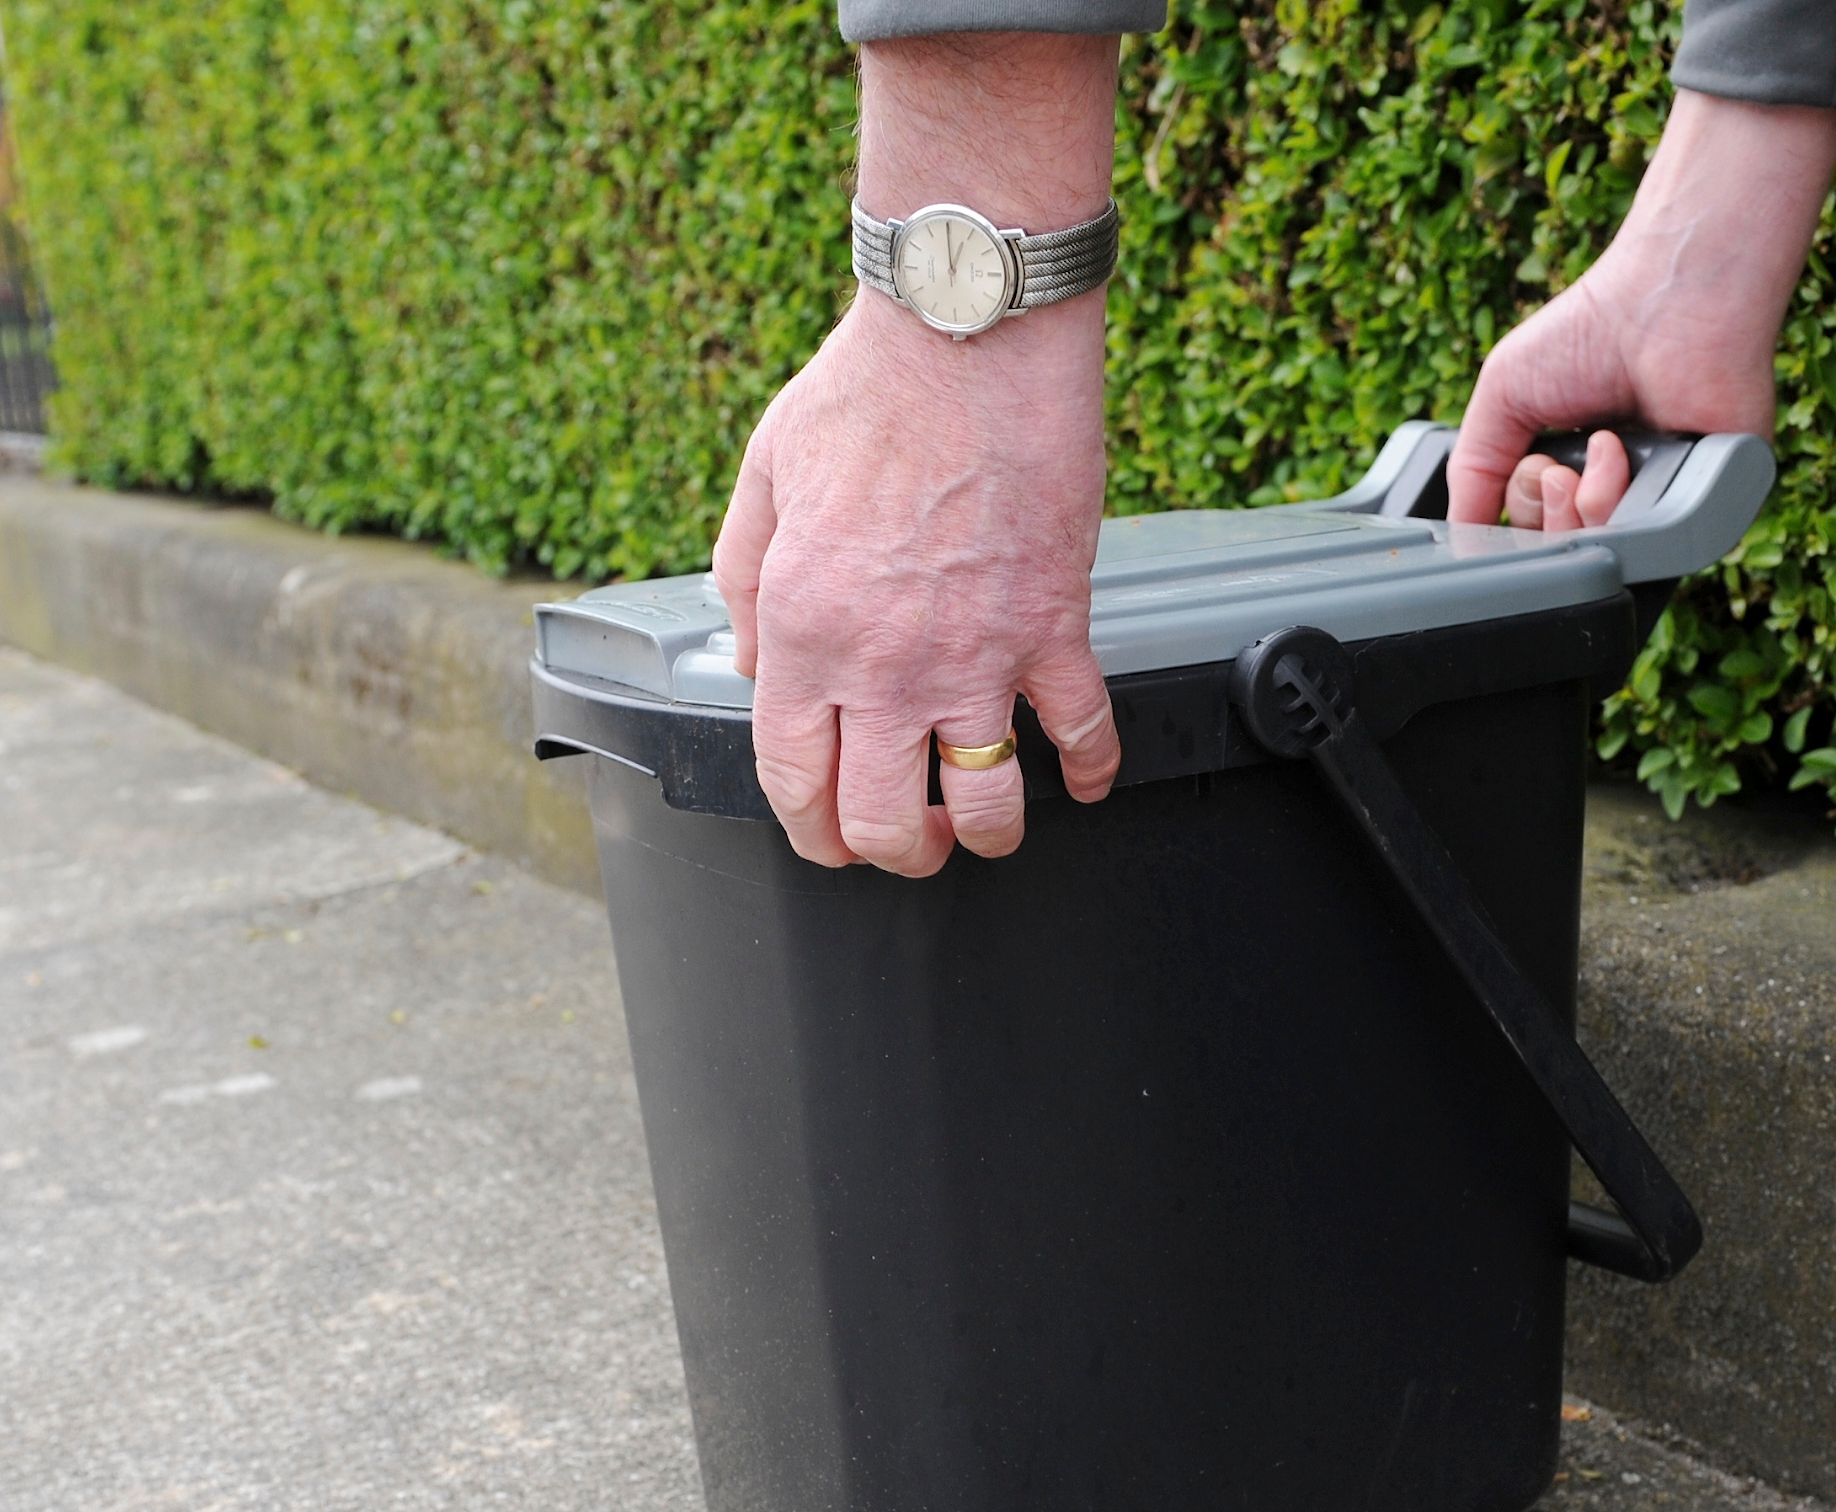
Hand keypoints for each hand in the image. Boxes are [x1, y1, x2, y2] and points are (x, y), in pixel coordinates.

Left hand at [712, 34, 1122, 875]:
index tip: (829, 838)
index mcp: (804, 634)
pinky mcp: (1054, 629)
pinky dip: (1092, 771)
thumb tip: (752, 666)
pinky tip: (1085, 781)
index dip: (812, 832)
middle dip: (894, 853)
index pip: (796, 783)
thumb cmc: (867, 393)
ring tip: (983, 825)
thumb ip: (743, 587)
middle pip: (885, 823)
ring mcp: (977, 656)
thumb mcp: (762, 481)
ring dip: (985, 836)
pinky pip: (1083, 731)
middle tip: (909, 841)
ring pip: (986, 806)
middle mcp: (887, 665)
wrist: (968, 333)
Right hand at [1446, 91, 1835, 529]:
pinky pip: (1648, 547)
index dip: (1516, 522)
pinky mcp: (1710, 502)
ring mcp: (1664, 503)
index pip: (1532, 540)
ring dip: (1580, 505)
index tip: (1530, 471)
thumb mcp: (1500, 401)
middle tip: (1559, 465)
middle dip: (1544, 514)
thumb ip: (1471, 475)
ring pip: (1600, 558)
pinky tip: (1627, 452)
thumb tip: (1461, 538)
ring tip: (1601, 445)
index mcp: (1577, 476)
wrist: (1664, 296)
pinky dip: (1618, 500)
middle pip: (1561, 557)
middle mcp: (1620, 495)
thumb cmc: (1589, 329)